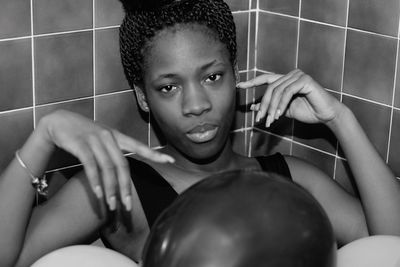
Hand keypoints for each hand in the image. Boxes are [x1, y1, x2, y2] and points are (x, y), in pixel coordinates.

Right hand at [38, 110, 173, 210]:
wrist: (58, 121)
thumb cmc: (82, 134)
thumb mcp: (101, 139)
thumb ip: (113, 152)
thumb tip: (123, 172)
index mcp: (117, 136)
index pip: (139, 146)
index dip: (154, 154)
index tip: (170, 161)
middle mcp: (109, 137)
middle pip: (123, 165)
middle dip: (126, 187)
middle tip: (127, 206)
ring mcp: (95, 140)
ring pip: (108, 168)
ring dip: (111, 189)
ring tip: (112, 205)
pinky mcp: (80, 144)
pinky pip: (91, 166)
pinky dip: (95, 181)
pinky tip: (99, 194)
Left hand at [237, 69, 343, 126]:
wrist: (327, 115)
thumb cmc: (308, 111)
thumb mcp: (284, 110)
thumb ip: (271, 107)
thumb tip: (253, 107)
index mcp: (286, 79)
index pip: (265, 78)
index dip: (252, 82)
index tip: (239, 86)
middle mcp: (291, 74)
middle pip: (270, 88)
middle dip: (263, 105)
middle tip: (259, 120)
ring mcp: (298, 75)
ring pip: (277, 91)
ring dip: (272, 108)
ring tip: (270, 121)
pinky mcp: (305, 80)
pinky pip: (287, 92)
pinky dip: (281, 104)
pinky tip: (279, 114)